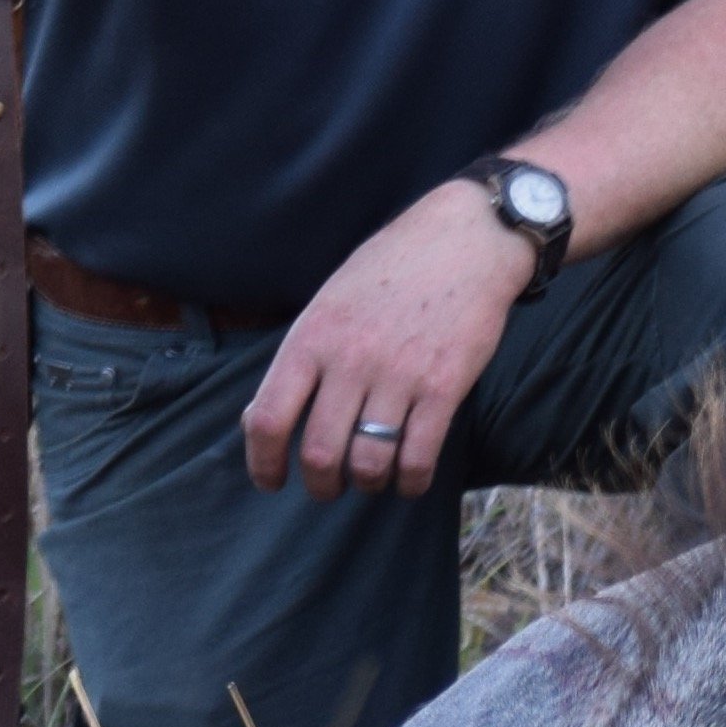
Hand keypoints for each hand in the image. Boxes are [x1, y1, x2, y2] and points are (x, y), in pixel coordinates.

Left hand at [244, 184, 539, 498]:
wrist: (465, 238)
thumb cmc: (391, 269)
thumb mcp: (329, 301)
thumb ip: (300, 358)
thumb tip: (260, 418)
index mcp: (312, 337)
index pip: (268, 418)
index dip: (262, 463)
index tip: (271, 480)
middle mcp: (350, 359)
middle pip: (320, 453)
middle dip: (320, 485)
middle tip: (328, 487)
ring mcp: (399, 374)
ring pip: (369, 463)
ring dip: (366, 483)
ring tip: (371, 478)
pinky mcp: (445, 386)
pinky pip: (419, 457)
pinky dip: (411, 482)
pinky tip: (410, 479)